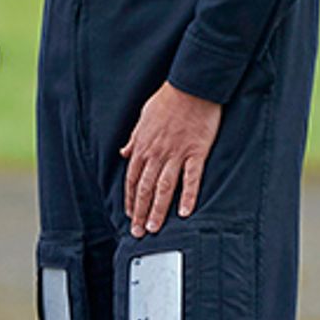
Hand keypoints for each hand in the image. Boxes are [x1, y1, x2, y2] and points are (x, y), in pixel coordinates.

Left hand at [119, 82, 221, 237]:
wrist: (191, 86)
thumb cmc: (167, 100)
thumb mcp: (142, 118)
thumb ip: (134, 139)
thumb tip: (123, 153)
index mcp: (142, 146)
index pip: (132, 179)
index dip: (130, 200)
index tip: (129, 216)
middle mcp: (156, 153)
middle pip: (145, 188)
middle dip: (140, 212)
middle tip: (138, 232)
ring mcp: (176, 154)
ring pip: (163, 187)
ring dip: (157, 210)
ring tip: (154, 228)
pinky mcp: (196, 152)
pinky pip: (191, 178)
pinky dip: (187, 196)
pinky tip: (184, 212)